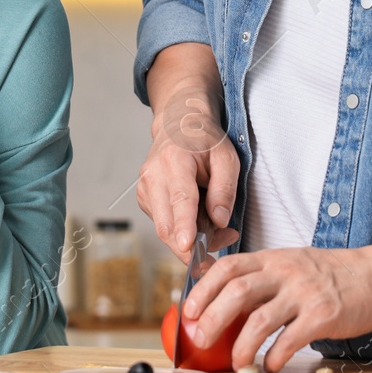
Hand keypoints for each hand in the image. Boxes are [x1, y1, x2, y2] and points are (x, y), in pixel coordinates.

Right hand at [137, 86, 240, 263]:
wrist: (178, 125)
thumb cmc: (203, 140)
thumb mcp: (227, 158)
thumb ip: (225, 189)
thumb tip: (219, 221)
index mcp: (174, 160)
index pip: (180, 199)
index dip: (184, 226)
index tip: (187, 247)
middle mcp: (153, 176)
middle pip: (166, 224)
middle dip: (193, 246)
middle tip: (223, 245)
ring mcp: (145, 188)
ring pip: (165, 230)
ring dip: (191, 239)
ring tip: (216, 226)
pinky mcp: (145, 199)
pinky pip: (163, 225)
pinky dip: (182, 230)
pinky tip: (198, 219)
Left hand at [181, 246, 371, 371]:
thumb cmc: (330, 274)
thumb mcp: (291, 264)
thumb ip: (262, 278)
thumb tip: (225, 300)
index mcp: (272, 259)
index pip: (228, 267)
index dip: (203, 288)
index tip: (189, 309)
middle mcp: (285, 272)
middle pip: (237, 291)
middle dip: (213, 317)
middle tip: (201, 338)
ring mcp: (304, 293)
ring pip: (260, 319)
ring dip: (242, 345)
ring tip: (235, 361)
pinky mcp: (323, 315)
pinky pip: (290, 340)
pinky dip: (274, 356)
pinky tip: (269, 365)